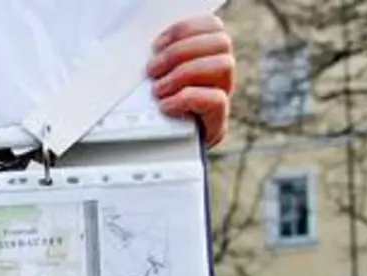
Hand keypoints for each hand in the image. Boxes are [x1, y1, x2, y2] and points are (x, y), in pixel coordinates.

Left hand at [147, 15, 236, 147]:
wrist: (156, 156)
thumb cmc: (149, 117)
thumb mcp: (149, 82)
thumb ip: (157, 61)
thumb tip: (143, 49)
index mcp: (205, 58)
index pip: (213, 27)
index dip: (186, 29)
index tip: (157, 45)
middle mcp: (218, 76)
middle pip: (221, 42)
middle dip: (181, 52)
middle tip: (153, 71)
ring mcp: (221, 98)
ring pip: (223, 66)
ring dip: (185, 74)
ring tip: (159, 90)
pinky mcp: (217, 124)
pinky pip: (217, 100)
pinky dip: (187, 99)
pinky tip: (167, 106)